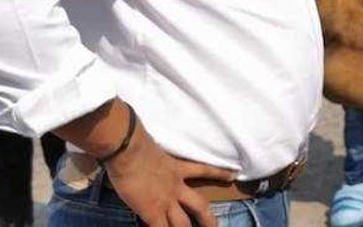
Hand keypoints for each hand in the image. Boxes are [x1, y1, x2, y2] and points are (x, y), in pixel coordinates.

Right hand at [105, 123, 236, 226]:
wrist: (128, 149)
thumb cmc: (136, 143)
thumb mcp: (152, 148)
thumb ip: (155, 156)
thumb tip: (146, 152)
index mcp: (177, 168)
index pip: (204, 170)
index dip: (220, 173)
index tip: (234, 175)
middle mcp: (175, 187)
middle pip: (199, 205)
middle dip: (209, 219)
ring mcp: (165, 201)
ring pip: (184, 224)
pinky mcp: (152, 212)